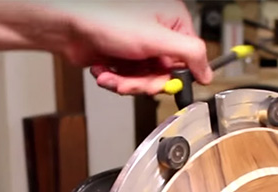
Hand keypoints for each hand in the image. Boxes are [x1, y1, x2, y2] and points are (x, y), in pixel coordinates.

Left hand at [60, 0, 212, 94]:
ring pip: (141, 81)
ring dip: (123, 83)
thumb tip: (208, 72)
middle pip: (161, 75)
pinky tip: (103, 70)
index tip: (161, 85)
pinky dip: (112, 79)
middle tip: (129, 82)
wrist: (69, 26)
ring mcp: (136, 47)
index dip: (172, 77)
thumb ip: (190, 54)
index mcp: (172, 23)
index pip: (186, 60)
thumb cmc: (108, 20)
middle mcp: (155, 34)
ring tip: (110, 76)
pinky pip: (124, 80)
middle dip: (142, 83)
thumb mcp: (158, 38)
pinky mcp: (119, 58)